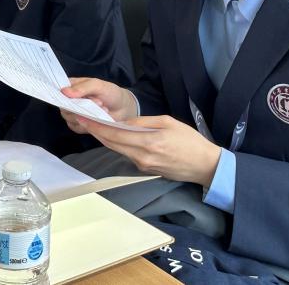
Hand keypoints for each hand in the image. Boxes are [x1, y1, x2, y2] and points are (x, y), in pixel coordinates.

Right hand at [61, 77, 139, 123]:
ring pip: (69, 117)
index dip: (67, 96)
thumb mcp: (99, 85)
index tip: (82, 98)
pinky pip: (76, 127)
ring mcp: (72, 113)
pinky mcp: (78, 125)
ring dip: (86, 115)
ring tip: (102, 109)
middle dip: (81, 106)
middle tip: (98, 102)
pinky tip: (98, 118)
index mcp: (70, 86)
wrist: (123, 108)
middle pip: (64, 106)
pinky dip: (88, 124)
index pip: (59, 91)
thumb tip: (64, 92)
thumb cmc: (110, 93)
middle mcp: (68, 100)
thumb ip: (83, 87)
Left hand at [71, 115, 221, 187]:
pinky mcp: (145, 170)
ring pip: (118, 150)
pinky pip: (127, 155)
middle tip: (83, 120)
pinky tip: (114, 137)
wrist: (205, 165)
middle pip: (112, 144)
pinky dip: (118, 145)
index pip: (115, 135)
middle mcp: (142, 156)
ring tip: (94, 126)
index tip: (85, 118)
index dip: (97, 127)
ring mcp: (143, 165)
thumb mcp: (168, 122)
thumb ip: (144, 122)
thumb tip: (125, 122)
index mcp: (148, 142)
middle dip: (96, 132)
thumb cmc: (190, 141)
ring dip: (106, 139)